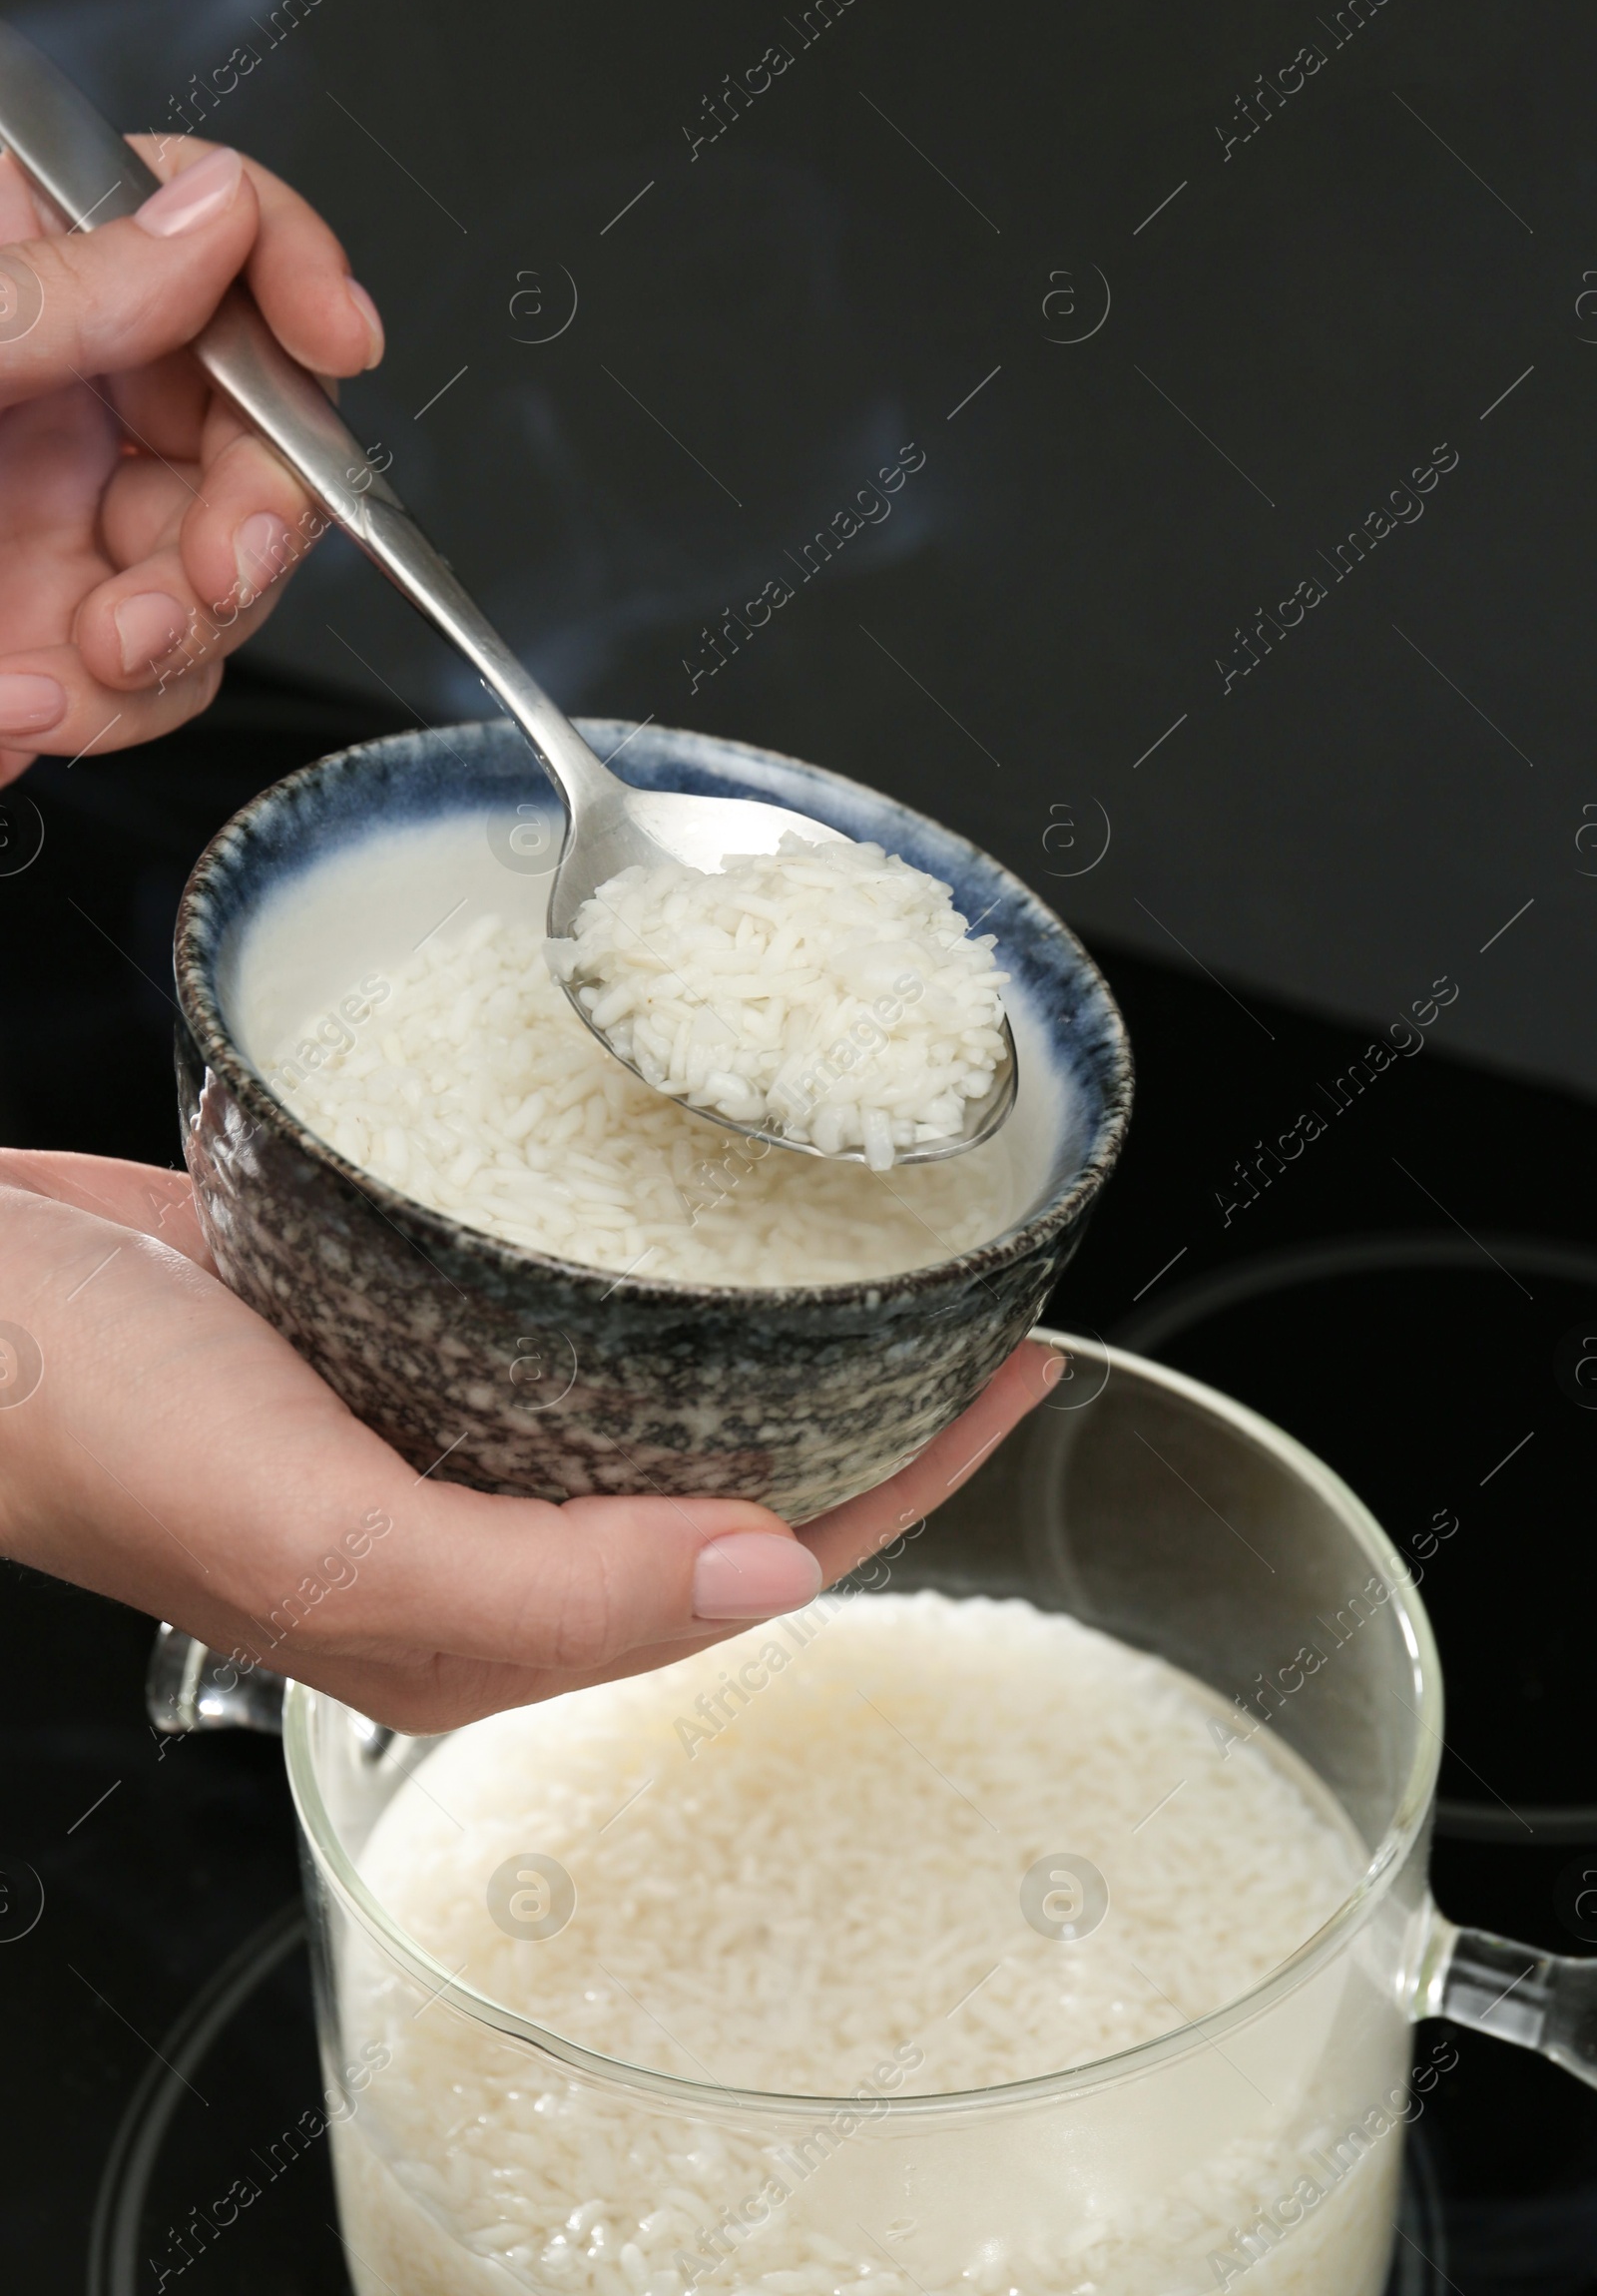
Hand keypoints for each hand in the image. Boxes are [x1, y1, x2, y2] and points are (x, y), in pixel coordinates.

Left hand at [0, 136, 383, 787]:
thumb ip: (64, 290)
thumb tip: (208, 223)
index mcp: (26, 268)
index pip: (207, 230)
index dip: (292, 274)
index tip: (338, 340)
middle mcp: (64, 391)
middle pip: (248, 436)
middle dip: (247, 526)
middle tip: (201, 578)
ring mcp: (59, 518)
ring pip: (211, 580)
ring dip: (165, 647)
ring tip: (67, 674)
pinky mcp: (40, 634)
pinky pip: (135, 681)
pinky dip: (91, 714)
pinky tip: (11, 710)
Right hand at [0, 1151, 1061, 1732]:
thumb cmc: (83, 1427)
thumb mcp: (329, 1535)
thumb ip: (547, 1585)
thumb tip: (769, 1578)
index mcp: (488, 1613)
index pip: (758, 1567)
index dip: (906, 1483)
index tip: (1015, 1373)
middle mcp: (477, 1527)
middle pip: (729, 1478)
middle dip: (867, 1401)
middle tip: (975, 1296)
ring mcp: (435, 1418)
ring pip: (652, 1387)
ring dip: (769, 1326)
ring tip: (871, 1244)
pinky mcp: (387, 1320)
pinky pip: (561, 1305)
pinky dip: (650, 1261)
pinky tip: (686, 1201)